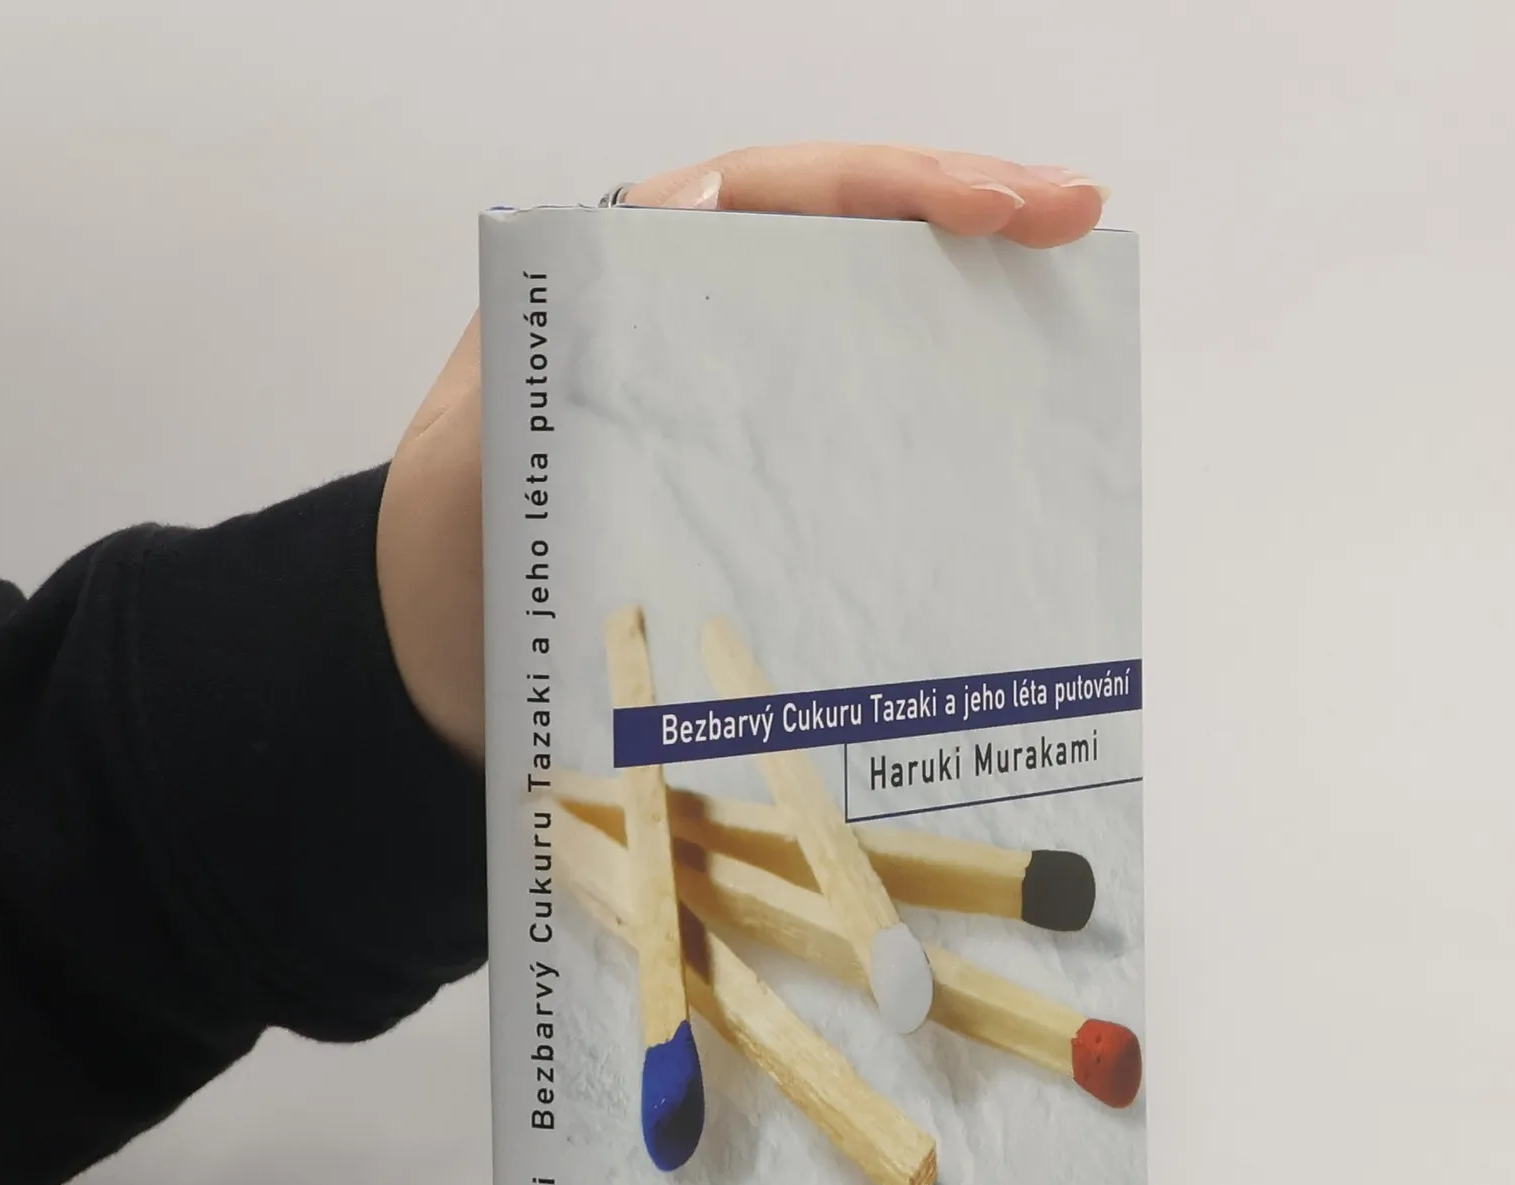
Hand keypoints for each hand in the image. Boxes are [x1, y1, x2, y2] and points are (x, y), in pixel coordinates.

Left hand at [377, 145, 1109, 760]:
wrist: (440, 665)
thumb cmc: (453, 553)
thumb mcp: (481, 455)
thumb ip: (555, 376)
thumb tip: (672, 279)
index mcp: (632, 281)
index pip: (780, 195)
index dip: (896, 189)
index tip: (1002, 206)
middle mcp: (702, 331)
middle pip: (849, 248)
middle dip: (964, 225)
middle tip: (1074, 226)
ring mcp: (741, 416)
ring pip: (869, 346)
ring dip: (967, 334)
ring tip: (1068, 334)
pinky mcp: (762, 499)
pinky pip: (859, 455)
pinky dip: (933, 455)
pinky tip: (1001, 475)